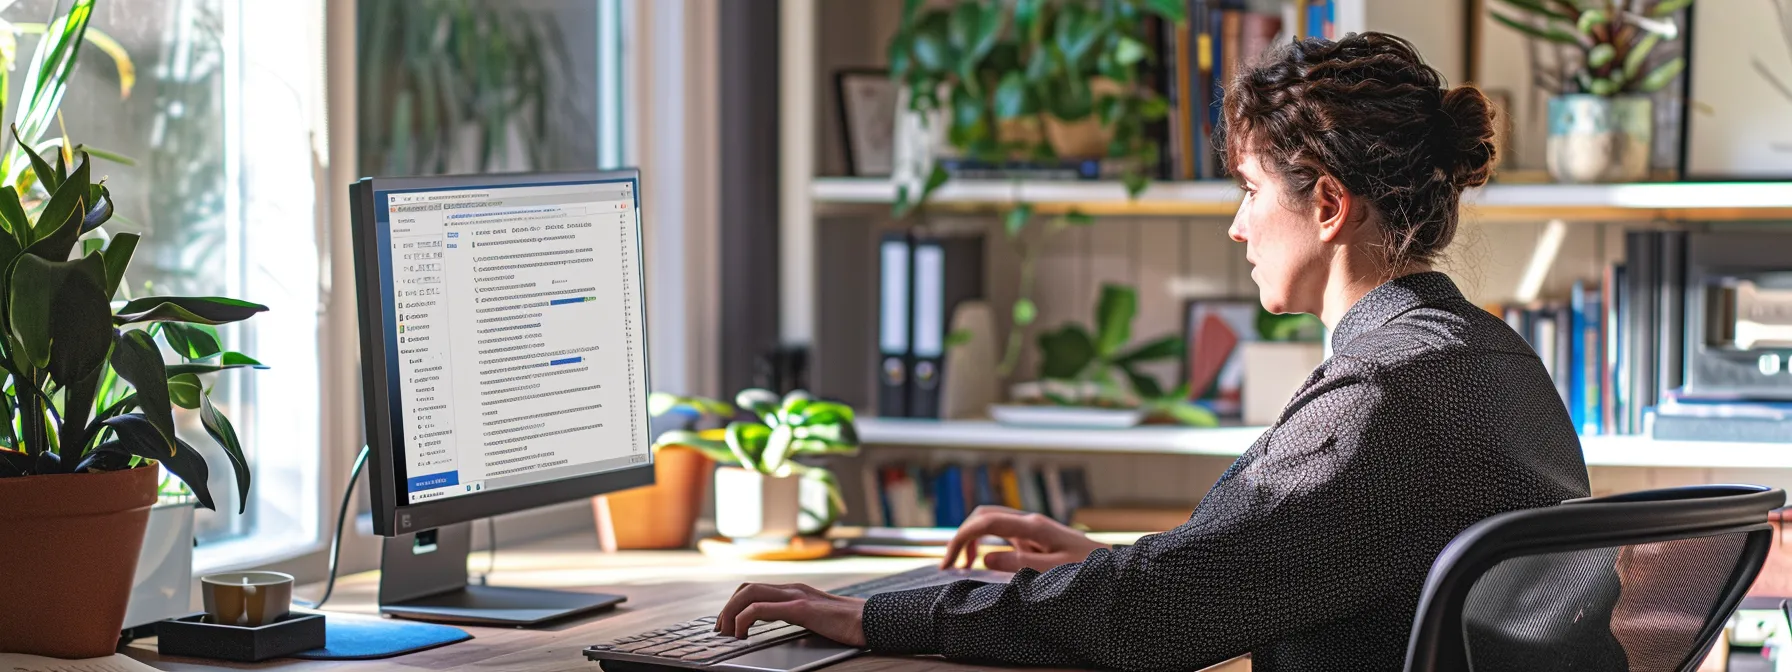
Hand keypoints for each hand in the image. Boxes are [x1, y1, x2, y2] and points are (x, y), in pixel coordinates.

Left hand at [716, 582, 867, 646]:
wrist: (872, 621)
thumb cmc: (849, 624)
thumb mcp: (818, 617)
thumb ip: (800, 616)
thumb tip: (785, 625)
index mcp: (795, 591)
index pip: (755, 588)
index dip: (735, 604)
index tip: (727, 624)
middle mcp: (792, 588)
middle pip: (746, 587)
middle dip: (727, 608)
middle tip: (721, 629)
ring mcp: (795, 595)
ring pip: (748, 593)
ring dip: (731, 612)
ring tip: (728, 632)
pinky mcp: (800, 608)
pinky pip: (761, 608)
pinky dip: (743, 619)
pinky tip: (742, 633)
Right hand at [942, 505, 1107, 572]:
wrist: (1113, 566)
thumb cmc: (1088, 569)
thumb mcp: (1055, 572)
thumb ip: (1020, 564)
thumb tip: (985, 558)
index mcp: (1034, 526)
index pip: (986, 522)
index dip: (962, 538)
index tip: (949, 563)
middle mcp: (1030, 522)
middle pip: (983, 515)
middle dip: (962, 536)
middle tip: (949, 565)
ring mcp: (1032, 528)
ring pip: (991, 522)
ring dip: (972, 539)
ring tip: (961, 567)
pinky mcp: (1034, 537)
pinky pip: (1002, 534)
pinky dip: (985, 544)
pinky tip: (981, 563)